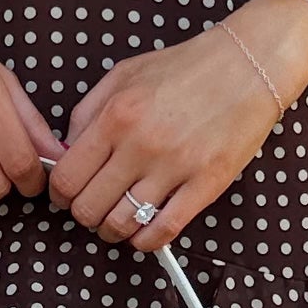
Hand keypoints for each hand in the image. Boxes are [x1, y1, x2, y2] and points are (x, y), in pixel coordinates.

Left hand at [50, 22, 288, 249]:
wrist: (247, 65)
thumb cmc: (186, 68)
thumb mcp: (123, 75)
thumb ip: (88, 113)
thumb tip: (66, 153)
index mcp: (115, 115)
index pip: (67, 177)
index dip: (60, 195)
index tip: (66, 196)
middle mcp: (141, 144)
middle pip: (89, 207)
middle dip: (84, 214)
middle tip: (92, 209)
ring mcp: (175, 167)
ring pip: (122, 224)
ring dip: (112, 230)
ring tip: (116, 222)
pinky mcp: (206, 184)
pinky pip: (164, 230)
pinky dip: (146, 242)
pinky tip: (143, 234)